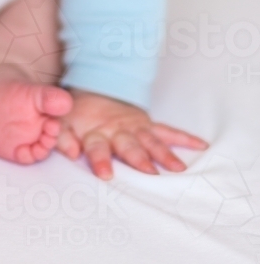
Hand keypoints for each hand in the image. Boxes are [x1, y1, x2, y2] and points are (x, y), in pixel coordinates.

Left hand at [56, 88, 208, 179]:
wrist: (95, 88)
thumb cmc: (78, 114)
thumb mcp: (62, 123)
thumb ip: (62, 138)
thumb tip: (71, 153)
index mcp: (96, 132)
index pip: (97, 147)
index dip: (100, 160)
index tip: (106, 175)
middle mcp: (118, 130)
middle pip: (129, 146)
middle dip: (140, 160)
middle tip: (150, 174)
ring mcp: (136, 127)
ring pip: (152, 141)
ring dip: (165, 154)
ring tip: (178, 169)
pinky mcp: (148, 125)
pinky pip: (168, 131)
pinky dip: (185, 138)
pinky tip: (201, 146)